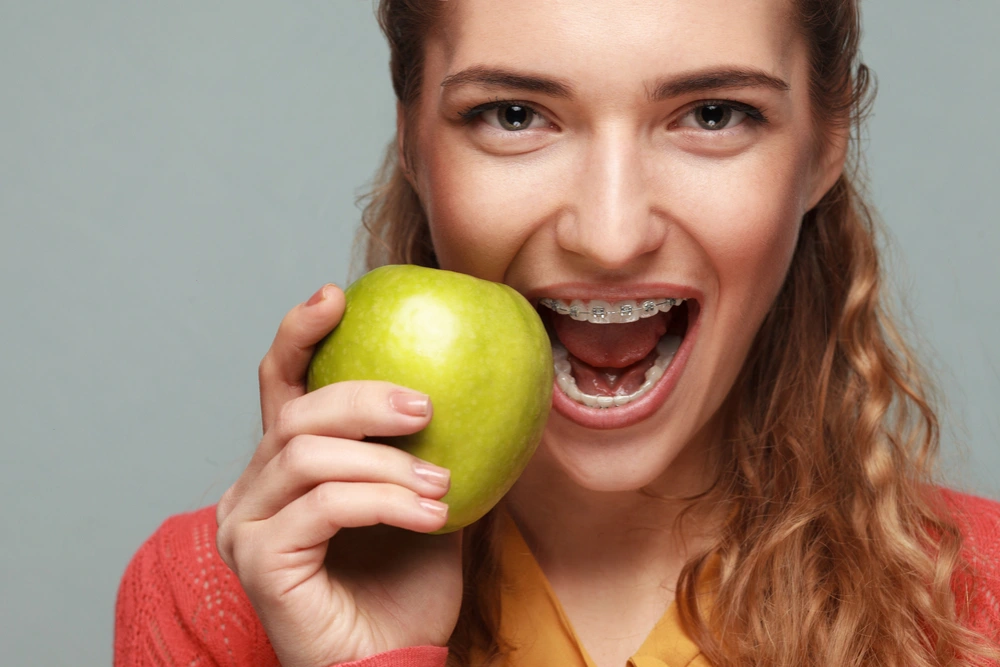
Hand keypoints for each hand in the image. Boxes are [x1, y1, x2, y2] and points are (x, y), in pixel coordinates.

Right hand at [216, 284, 463, 666]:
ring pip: (308, 455)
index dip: (299, 334)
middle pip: (297, 414)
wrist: (392, 663)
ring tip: (440, 485)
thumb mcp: (428, 502)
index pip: (280, 386)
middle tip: (426, 407)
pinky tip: (429, 516)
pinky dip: (384, 501)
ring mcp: (247, 526)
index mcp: (285, 469)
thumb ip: (430, 449)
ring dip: (387, 463)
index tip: (338, 297)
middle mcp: (253, 490)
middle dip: (365, 399)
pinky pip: (324, 505)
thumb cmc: (406, 589)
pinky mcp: (259, 560)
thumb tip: (483, 387)